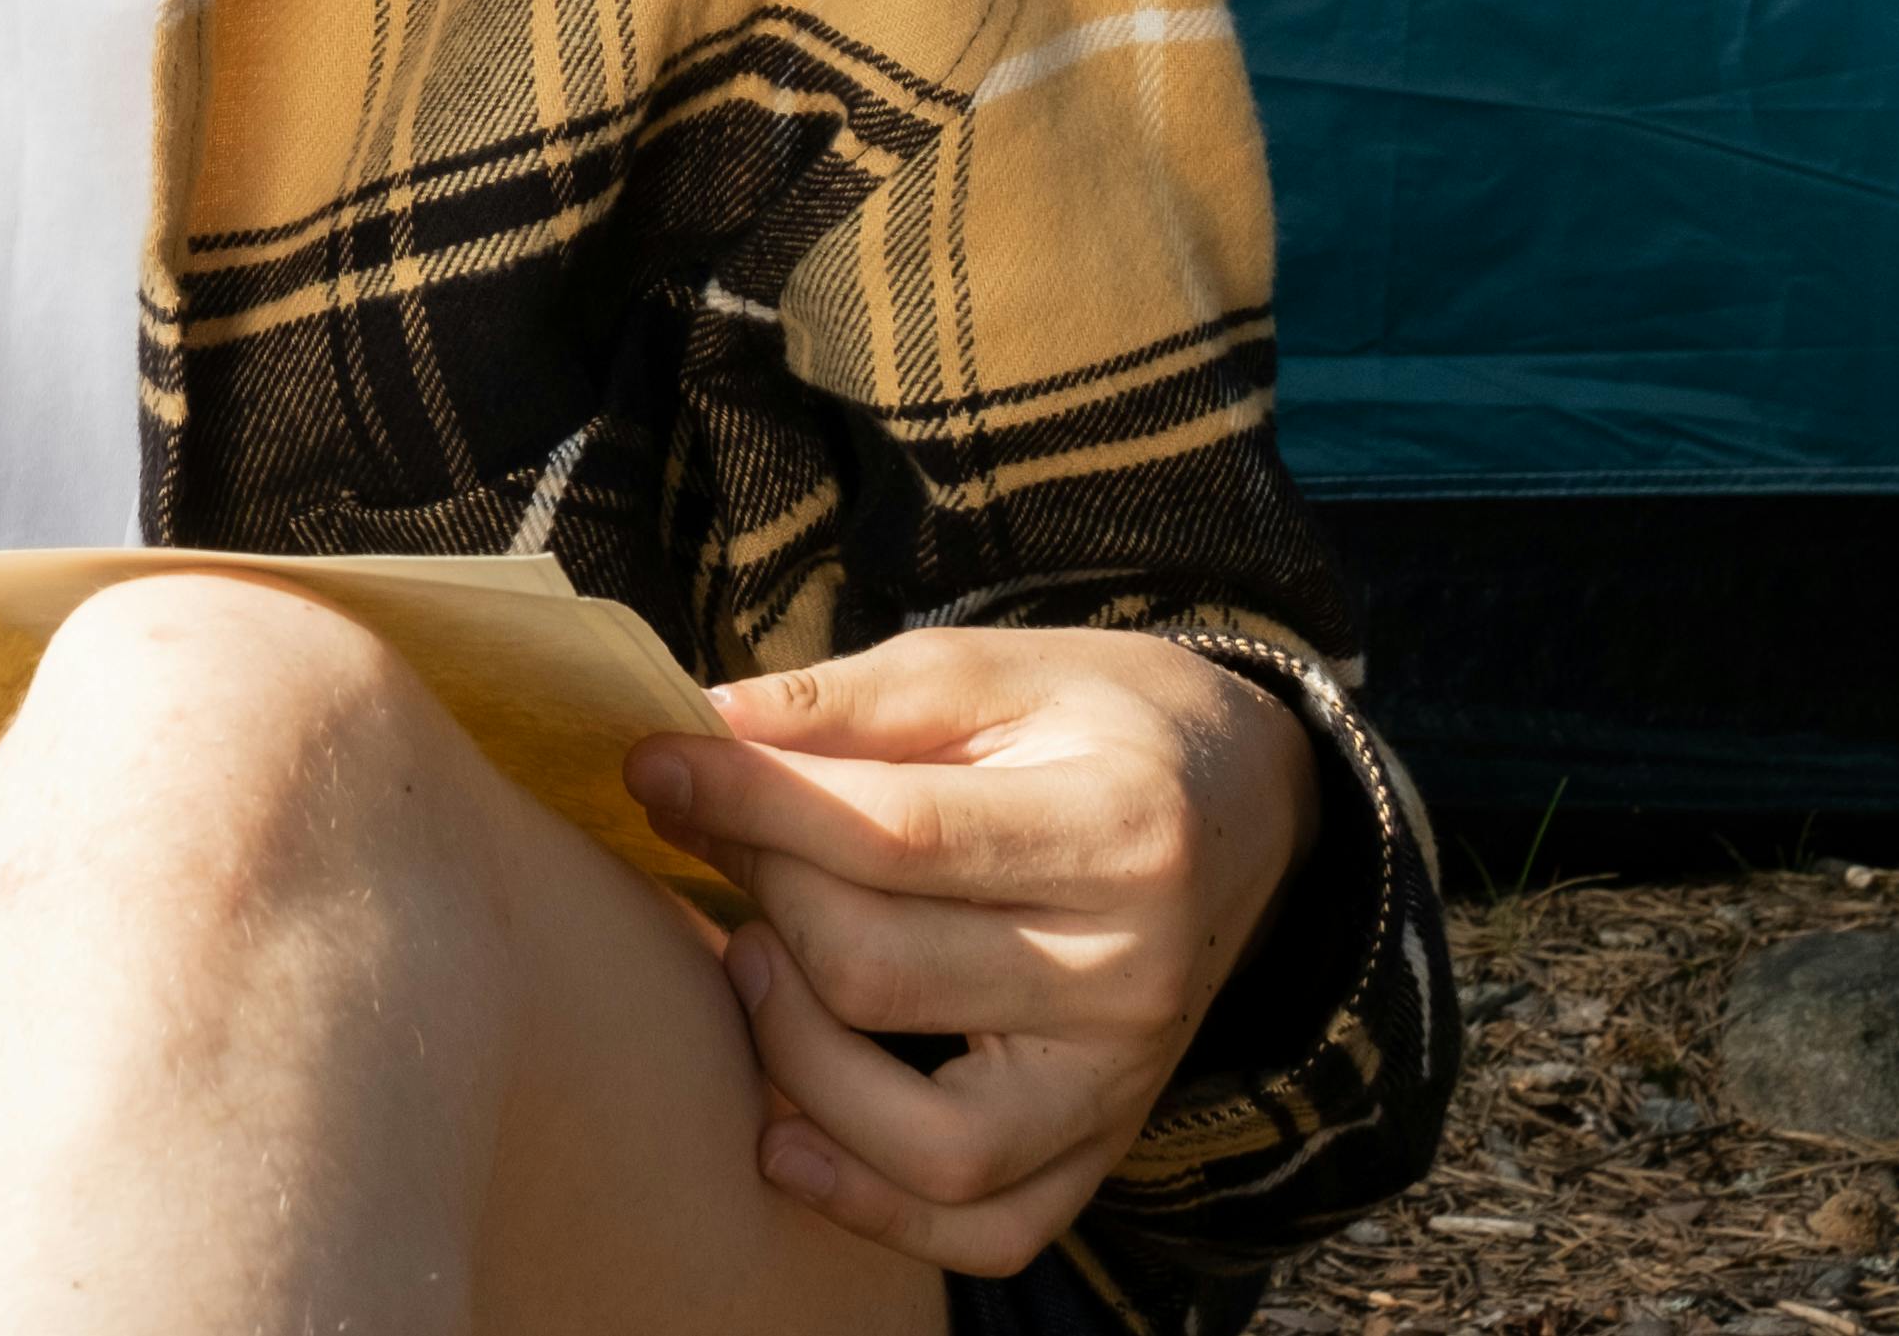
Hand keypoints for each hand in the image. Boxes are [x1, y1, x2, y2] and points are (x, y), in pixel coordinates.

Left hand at [625, 628, 1313, 1273]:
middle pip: (881, 977)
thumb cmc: (1101, 722)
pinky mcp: (1100, 1147)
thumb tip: (707, 727)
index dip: (749, 802)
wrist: (1246, 806)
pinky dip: (869, 1206)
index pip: (894, 836)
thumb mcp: (999, 668)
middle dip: (761, 895)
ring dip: (792, 1056)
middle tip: (717, 837)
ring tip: (750, 963)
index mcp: (1119, 829)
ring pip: (927, 1141)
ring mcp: (1121, 1084)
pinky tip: (783, 1132)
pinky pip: (984, 1230)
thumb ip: (855, 700)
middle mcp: (1131, 976)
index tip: (652, 762)